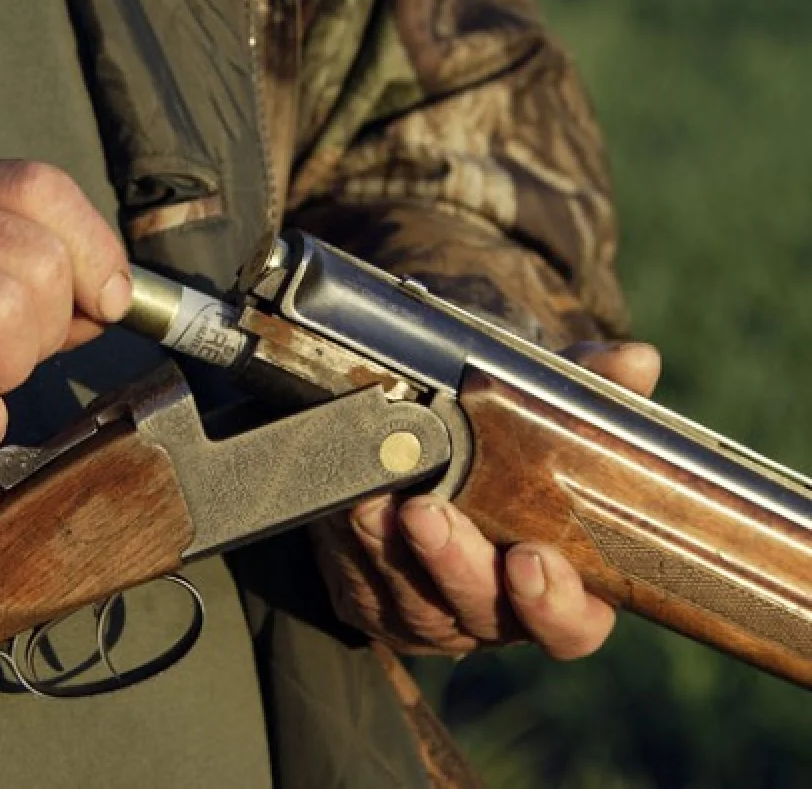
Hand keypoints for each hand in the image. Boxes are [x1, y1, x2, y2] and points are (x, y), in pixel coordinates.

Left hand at [312, 342, 661, 659]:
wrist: (430, 468)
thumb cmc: (509, 457)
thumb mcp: (548, 421)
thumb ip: (587, 396)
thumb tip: (636, 361)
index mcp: (558, 587)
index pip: (571, 625)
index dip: (555, 603)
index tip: (532, 559)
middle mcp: (495, 612)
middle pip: (479, 608)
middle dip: (453, 562)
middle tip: (427, 513)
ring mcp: (431, 612)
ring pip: (411, 598)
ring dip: (389, 548)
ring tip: (374, 501)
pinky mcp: (374, 600)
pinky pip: (360, 581)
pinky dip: (352, 540)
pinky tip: (349, 502)